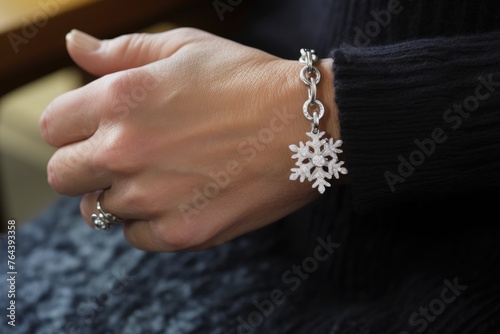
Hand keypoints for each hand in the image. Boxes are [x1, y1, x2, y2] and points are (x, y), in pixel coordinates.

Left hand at [40, 28, 339, 250]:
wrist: (307, 126)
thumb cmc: (248, 81)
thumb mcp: (185, 49)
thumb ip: (120, 51)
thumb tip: (74, 44)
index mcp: (118, 100)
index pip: (53, 128)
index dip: (74, 128)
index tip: (99, 130)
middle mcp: (125, 151)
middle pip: (63, 176)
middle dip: (86, 165)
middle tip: (125, 157)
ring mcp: (152, 197)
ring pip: (101, 210)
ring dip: (124, 194)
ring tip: (167, 174)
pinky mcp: (182, 232)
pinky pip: (137, 237)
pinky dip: (151, 222)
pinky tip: (182, 198)